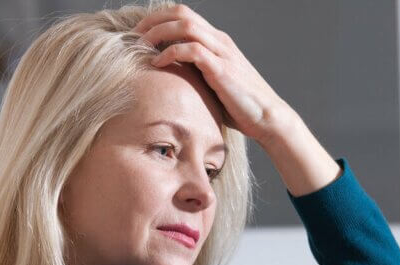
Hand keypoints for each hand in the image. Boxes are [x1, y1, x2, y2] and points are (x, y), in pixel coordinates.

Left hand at [131, 4, 292, 144]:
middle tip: (132, 36)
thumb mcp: (212, 85)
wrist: (267, 118)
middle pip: (180, 12)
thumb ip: (194, 75)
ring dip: (158, 32)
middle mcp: (219, 40)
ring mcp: (221, 52)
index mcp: (216, 41)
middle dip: (153, 20)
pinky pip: (191, 50)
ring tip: (140, 47)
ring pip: (184, 25)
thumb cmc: (239, 106)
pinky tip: (158, 64)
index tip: (138, 34)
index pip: (183, 15)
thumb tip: (166, 80)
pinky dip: (170, 53)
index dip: (158, 19)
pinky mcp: (221, 68)